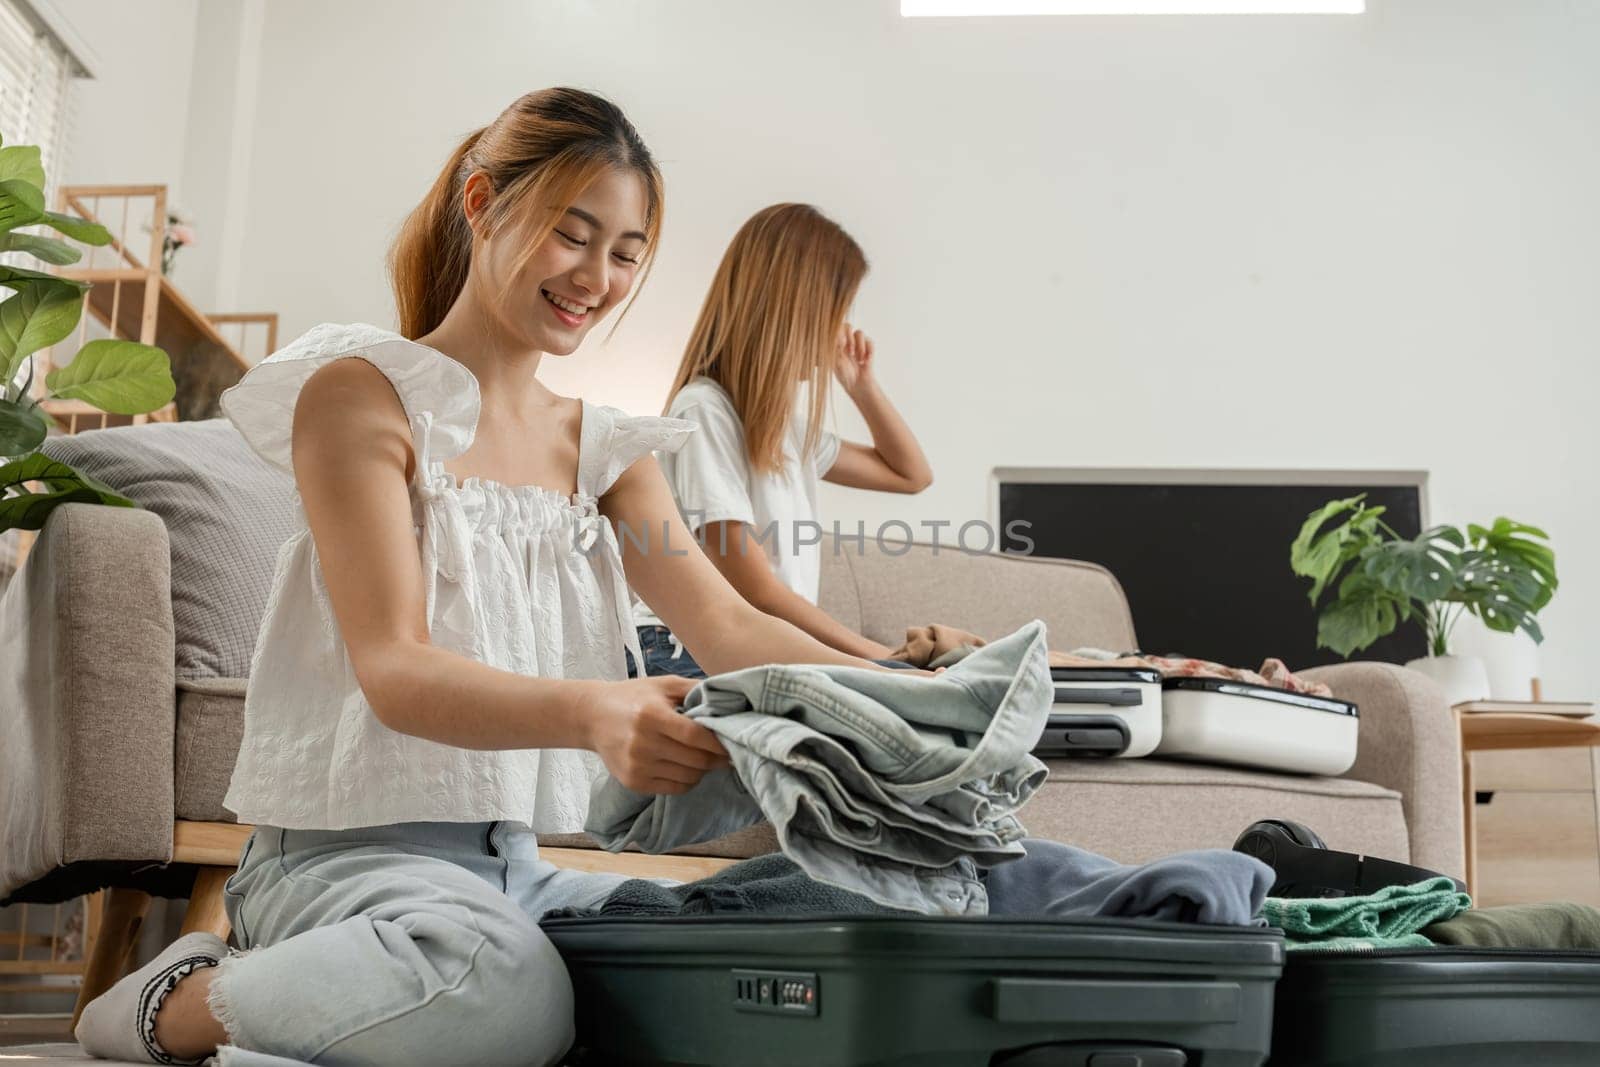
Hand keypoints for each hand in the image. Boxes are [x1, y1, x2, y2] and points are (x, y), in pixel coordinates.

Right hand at [582, 676, 729, 794]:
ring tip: (707, 759)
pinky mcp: (633, 782)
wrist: (592, 717)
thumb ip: (695, 689)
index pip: (695, 736)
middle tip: (728, 754)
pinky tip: (688, 768)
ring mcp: (637, 766)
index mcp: (652, 715)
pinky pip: (673, 789)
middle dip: (717, 759)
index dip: (718, 743)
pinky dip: (687, 781)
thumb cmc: (633, 697)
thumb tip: (729, 697)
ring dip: (703, 770)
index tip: (732, 742)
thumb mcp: (663, 685)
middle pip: (695, 760)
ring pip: (687, 777)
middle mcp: (643, 743)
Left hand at [834, 322, 874, 394]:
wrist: (858, 385)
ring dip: (860, 346)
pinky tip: (866, 362)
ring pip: (860, 332)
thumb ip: (837, 349)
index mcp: (836, 343)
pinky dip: (869, 351)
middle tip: (850, 352)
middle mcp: (846, 341)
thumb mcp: (837, 363)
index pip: (836, 328)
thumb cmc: (844, 375)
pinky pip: (870, 341)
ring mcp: (858, 343)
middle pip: (848, 325)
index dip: (839, 332)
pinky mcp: (868, 348)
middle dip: (850, 338)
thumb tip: (840, 337)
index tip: (841, 344)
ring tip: (859, 360)